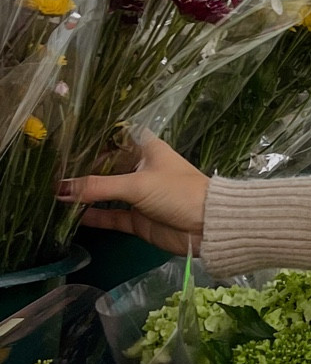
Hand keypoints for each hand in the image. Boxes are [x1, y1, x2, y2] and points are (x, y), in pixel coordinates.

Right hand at [59, 134, 208, 255]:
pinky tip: (69, 216)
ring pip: (104, 193)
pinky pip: (109, 216)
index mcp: (145, 149)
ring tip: (52, 195)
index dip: (90, 139)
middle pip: (104, 166)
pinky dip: (92, 217)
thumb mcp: (137, 184)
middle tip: (49, 174)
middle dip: (80, 171)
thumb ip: (97, 186)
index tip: (62, 143)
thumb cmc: (179, 192)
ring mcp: (138, 195)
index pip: (113, 137)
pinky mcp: (136, 219)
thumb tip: (59, 189)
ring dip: (82, 195)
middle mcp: (139, 169)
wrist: (209, 226)